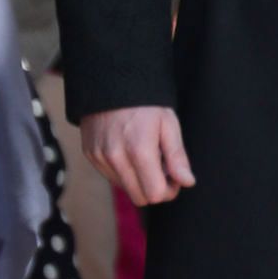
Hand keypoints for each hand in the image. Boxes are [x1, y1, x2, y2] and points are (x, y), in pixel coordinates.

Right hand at [80, 103, 195, 207]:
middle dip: (155, 188)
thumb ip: (177, 157)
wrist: (111, 81)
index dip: (169, 190)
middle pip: (140, 198)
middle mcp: (115, 158)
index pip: (155, 194)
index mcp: (139, 150)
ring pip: (125, 189)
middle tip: (163, 168)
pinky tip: (129, 151)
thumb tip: (187, 182)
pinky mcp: (90, 155)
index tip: (174, 176)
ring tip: (145, 156)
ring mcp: (100, 157)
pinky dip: (123, 171)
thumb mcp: (168, 124)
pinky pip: (111, 177)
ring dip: (138, 180)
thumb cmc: (145, 102)